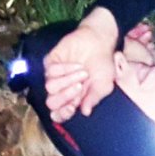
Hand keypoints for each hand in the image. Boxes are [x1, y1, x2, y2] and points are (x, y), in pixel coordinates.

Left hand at [43, 7, 120, 122]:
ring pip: (50, 87)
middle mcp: (62, 89)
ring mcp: (54, 76)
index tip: (72, 107)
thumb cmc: (103, 64)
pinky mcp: (51, 63)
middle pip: (52, 102)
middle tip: (80, 86)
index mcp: (74, 99)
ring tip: (83, 72)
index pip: (60, 113)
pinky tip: (76, 64)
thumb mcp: (104, 84)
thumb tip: (86, 112)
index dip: (62, 114)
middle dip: (65, 96)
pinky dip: (65, 69)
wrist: (100, 41)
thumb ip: (94, 98)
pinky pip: (50, 71)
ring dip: (68, 80)